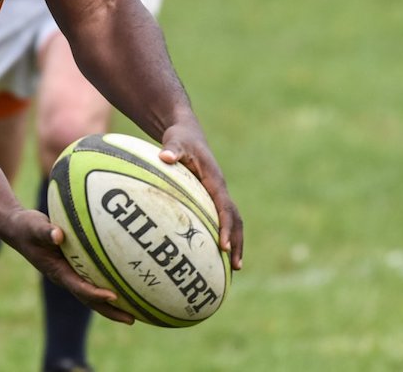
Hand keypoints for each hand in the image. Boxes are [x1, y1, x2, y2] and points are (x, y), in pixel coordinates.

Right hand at [0, 207, 135, 324]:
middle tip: (132, 319)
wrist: (17, 229)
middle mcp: (64, 276)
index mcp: (56, 271)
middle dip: (110, 311)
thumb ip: (46, 231)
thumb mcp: (34, 226)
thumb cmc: (26, 226)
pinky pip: (92, 280)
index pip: (78, 287)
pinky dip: (107, 285)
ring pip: (92, 294)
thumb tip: (59, 235)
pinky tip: (125, 284)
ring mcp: (68, 274)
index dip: (95, 293)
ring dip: (112, 304)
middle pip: (89, 300)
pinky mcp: (72, 267)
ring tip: (136, 311)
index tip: (114, 296)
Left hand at [158, 124, 243, 270]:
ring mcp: (217, 195)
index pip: (225, 207)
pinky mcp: (211, 198)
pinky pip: (219, 219)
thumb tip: (165, 157)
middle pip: (235, 219)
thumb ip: (172, 148)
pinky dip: (222, 236)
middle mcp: (220, 190)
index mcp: (215, 180)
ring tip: (233, 269)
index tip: (223, 245)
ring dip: (235, 243)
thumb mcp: (175, 140)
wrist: (187, 133)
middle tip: (235, 266)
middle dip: (237, 242)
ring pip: (231, 221)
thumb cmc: (180, 138)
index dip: (226, 226)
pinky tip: (213, 255)